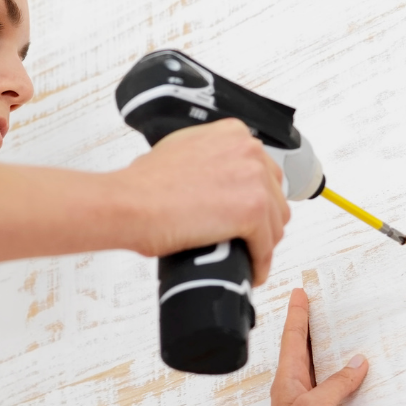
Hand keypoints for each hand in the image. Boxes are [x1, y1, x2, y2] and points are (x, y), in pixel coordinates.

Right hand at [112, 119, 290, 282]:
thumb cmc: (143, 184)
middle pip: (275, 195)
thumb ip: (208, 157)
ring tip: (246, 258)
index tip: (249, 214)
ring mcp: (254, 180)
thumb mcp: (180, 150)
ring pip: (275, 223)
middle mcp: (248, 150)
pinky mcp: (252, 211)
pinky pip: (265, 246)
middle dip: (263, 221)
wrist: (130, 203)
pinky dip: (259, 263)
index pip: (263, 170)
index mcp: (232, 134)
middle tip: (247, 240)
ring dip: (262, 243)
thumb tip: (216, 180)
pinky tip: (249, 271)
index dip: (256, 196)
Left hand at [252, 288, 367, 405]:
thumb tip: (357, 362)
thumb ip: (336, 383)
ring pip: (330, 379)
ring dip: (341, 360)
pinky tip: (373, 385)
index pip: (294, 340)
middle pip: (311, 356)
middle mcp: (300, 397)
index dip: (299, 315)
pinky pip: (345, 403)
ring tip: (357, 337)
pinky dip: (357, 390)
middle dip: (320, 331)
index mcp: (288, 385)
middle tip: (332, 305)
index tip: (301, 291)